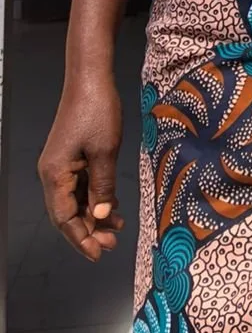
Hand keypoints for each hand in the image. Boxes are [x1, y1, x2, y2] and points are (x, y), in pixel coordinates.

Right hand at [38, 75, 123, 261]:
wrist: (91, 79)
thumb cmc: (97, 110)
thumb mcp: (105, 151)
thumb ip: (103, 187)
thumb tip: (100, 215)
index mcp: (55, 174)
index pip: (64, 218)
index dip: (80, 238)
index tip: (98, 253)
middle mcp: (53, 173)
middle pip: (67, 213)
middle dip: (89, 231)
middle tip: (112, 243)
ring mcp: (61, 165)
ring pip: (75, 201)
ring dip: (94, 215)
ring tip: (117, 227)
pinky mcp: (72, 157)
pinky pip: (81, 186)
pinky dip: (96, 198)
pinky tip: (113, 206)